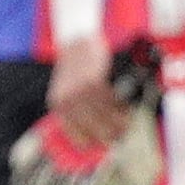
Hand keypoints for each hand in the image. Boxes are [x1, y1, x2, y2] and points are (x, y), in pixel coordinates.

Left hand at [46, 27, 118, 147]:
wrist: (75, 38)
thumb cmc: (75, 67)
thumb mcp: (66, 89)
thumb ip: (76, 110)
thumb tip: (95, 133)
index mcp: (57, 106)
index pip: (76, 136)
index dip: (93, 143)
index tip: (104, 146)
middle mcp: (67, 101)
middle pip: (94, 130)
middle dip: (110, 136)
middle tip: (120, 138)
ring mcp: (80, 92)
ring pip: (106, 117)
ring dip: (119, 123)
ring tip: (127, 125)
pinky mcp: (93, 81)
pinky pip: (112, 101)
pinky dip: (121, 107)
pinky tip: (127, 109)